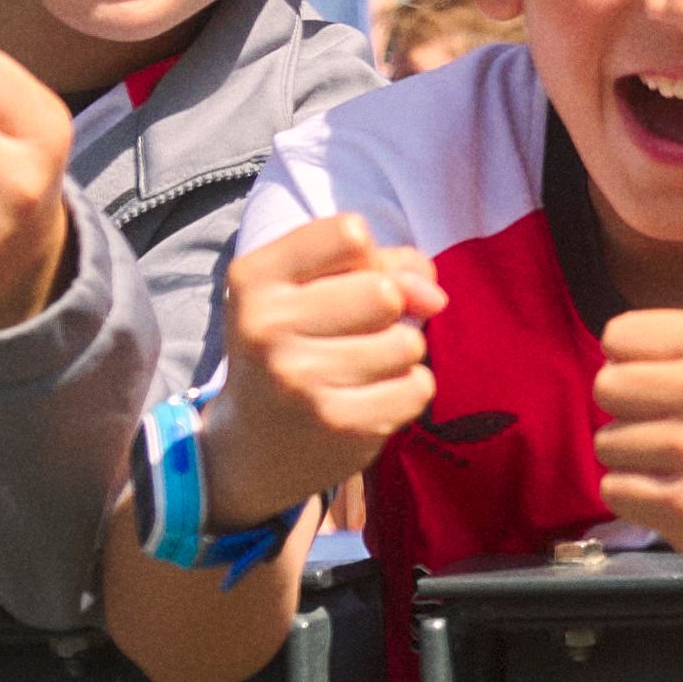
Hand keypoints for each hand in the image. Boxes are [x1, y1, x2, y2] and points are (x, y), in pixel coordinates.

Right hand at [214, 207, 444, 521]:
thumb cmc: (294, 346)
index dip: (368, 258)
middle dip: (389, 310)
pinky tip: (365, 400)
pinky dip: (405, 391)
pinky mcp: (338, 424)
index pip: (350, 234)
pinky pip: (417, 387)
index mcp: (254, 278)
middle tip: (353, 334)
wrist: (249, 446)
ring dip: (398, 354)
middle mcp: (267, 327)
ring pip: (407, 343)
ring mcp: (300, 380)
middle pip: (385, 291)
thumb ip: (381, 265)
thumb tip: (433, 294)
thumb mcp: (311, 290)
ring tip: (356, 370)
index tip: (344, 283)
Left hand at [590, 310, 682, 572]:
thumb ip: (682, 356)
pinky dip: (640, 497)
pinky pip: (616, 490)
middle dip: (628, 410)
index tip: (661, 383)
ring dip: (636, 459)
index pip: (619, 336)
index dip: (632, 363)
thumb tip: (610, 364)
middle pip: (605, 387)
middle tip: (669, 427)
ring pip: (607, 444)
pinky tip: (681, 494)